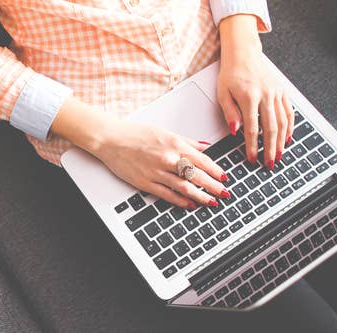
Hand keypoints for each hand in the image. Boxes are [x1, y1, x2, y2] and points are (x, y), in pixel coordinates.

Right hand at [90, 120, 229, 208]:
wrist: (111, 140)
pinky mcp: (146, 183)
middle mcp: (168, 159)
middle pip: (197, 176)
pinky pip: (168, 194)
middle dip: (214, 186)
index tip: (224, 178)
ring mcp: (157, 172)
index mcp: (174, 144)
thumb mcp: (164, 132)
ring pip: (185, 187)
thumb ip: (186, 141)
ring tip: (212, 202)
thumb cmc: (135, 134)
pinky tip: (190, 204)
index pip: (202, 160)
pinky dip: (181, 201)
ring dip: (201, 196)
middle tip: (225, 193)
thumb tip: (204, 147)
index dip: (216, 171)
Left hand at [218, 15, 294, 168]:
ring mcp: (276, 93)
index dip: (252, 146)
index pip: (252, 128)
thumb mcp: (222, 93)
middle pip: (271, 128)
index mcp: (249, 97)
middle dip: (270, 149)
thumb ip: (230, 113)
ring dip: (282, 141)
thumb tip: (235, 131)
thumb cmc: (231, 73)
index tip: (252, 158)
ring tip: (279, 155)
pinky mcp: (282, 91)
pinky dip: (290, 127)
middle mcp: (266, 95)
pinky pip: (289, 112)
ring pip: (283, 122)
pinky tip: (287, 138)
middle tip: (270, 163)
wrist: (244, 53)